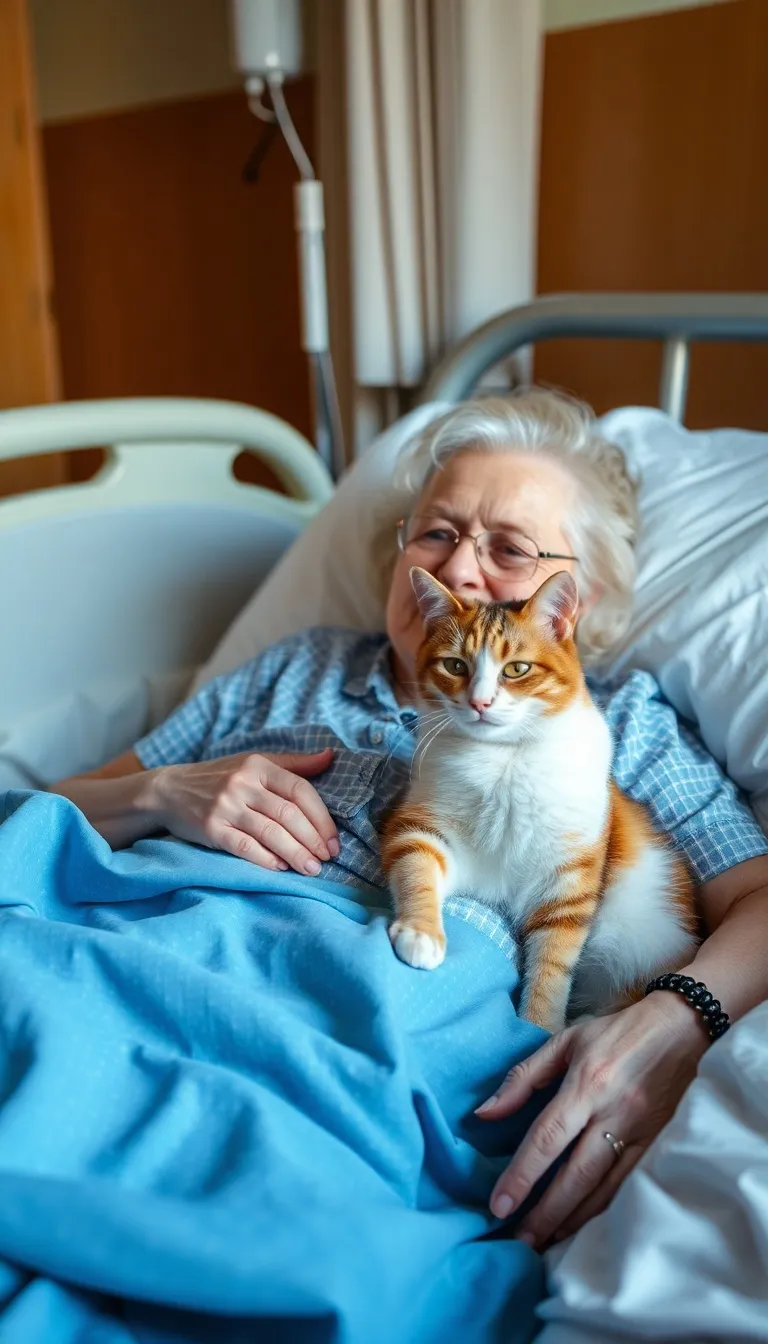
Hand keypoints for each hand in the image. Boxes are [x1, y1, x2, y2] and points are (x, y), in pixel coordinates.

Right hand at [152, 749, 338, 875]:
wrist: (170, 790)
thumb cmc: (221, 777)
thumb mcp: (255, 762)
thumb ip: (294, 763)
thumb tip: (331, 756)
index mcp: (258, 765)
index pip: (300, 790)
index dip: (322, 817)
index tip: (334, 840)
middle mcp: (242, 783)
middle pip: (288, 814)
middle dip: (313, 840)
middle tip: (328, 858)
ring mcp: (226, 806)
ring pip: (270, 833)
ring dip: (296, 854)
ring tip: (312, 869)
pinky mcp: (211, 829)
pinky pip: (245, 847)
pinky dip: (266, 859)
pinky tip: (281, 868)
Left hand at [476, 992, 707, 1247]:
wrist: (682, 1027)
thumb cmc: (617, 1033)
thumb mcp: (566, 1041)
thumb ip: (523, 1077)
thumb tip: (484, 1112)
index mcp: (587, 1083)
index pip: (548, 1137)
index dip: (522, 1175)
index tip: (499, 1205)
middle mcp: (614, 1112)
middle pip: (576, 1174)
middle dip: (545, 1213)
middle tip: (518, 1241)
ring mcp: (641, 1132)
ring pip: (604, 1188)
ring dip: (572, 1220)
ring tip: (544, 1243)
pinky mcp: (659, 1144)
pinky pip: (628, 1185)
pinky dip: (603, 1210)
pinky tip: (583, 1225)